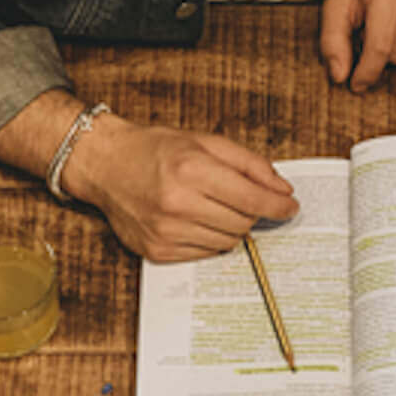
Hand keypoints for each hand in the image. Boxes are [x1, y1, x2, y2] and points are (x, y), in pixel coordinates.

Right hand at [69, 116, 296, 261]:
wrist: (105, 165)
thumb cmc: (155, 150)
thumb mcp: (205, 142)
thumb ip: (249, 164)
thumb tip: (283, 190)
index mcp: (191, 169)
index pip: (253, 199)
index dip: (278, 205)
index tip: (290, 206)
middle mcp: (178, 203)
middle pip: (244, 223)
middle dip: (251, 212)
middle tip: (240, 198)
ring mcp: (166, 231)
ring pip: (228, 242)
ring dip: (231, 227)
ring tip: (211, 205)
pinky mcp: (158, 250)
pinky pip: (205, 254)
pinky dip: (209, 239)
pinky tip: (194, 219)